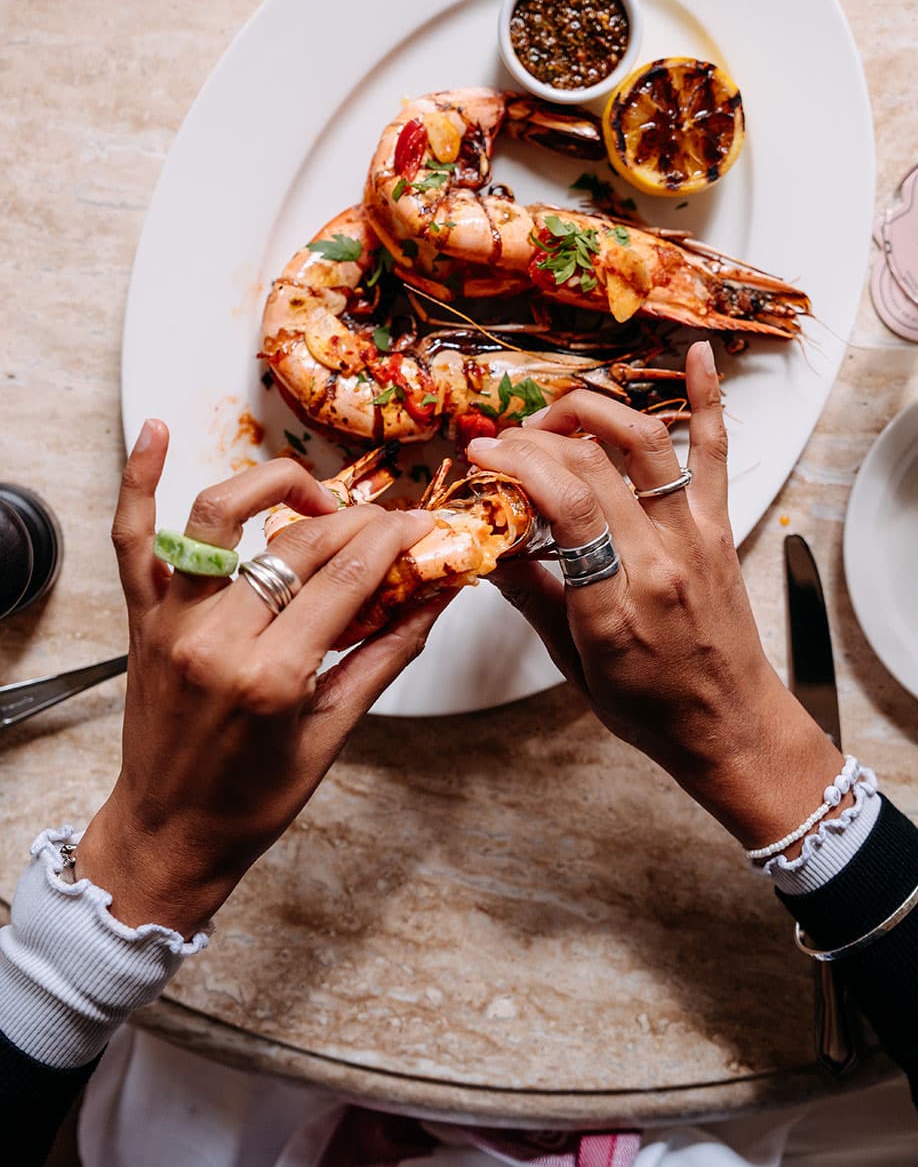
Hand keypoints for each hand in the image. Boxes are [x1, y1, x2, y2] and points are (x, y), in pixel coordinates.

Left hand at [75, 421, 447, 935]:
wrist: (168, 833)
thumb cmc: (251, 799)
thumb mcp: (334, 733)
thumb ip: (387, 654)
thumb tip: (437, 597)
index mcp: (271, 676)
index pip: (347, 577)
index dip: (395, 541)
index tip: (424, 525)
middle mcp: (216, 639)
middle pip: (299, 545)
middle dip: (357, 521)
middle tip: (389, 522)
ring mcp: (172, 621)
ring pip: (218, 516)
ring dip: (271, 486)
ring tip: (311, 495)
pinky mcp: (142, 617)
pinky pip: (133, 536)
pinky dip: (138, 479)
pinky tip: (156, 431)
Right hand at [467, 342, 842, 851]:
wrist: (732, 727)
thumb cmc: (654, 709)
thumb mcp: (574, 665)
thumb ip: (533, 599)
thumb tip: (490, 549)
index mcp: (618, 604)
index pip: (567, 507)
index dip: (518, 466)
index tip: (481, 455)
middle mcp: (661, 560)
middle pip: (594, 466)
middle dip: (537, 438)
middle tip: (502, 441)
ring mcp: (695, 536)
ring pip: (646, 443)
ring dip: (594, 411)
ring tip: (555, 414)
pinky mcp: (718, 527)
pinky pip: (715, 453)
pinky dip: (707, 400)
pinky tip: (696, 358)